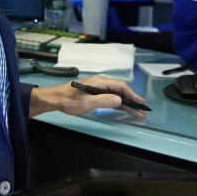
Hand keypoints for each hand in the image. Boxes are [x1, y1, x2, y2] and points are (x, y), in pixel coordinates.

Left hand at [29, 74, 146, 118]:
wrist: (54, 98)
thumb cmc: (66, 99)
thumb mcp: (85, 102)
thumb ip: (103, 100)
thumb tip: (119, 100)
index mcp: (98, 82)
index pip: (120, 86)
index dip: (131, 94)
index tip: (139, 102)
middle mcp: (100, 83)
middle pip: (120, 91)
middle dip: (131, 100)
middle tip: (141, 110)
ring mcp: (98, 89)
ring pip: (116, 95)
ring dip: (126, 104)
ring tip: (136, 113)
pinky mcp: (95, 94)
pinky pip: (110, 98)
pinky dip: (118, 104)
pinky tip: (125, 109)